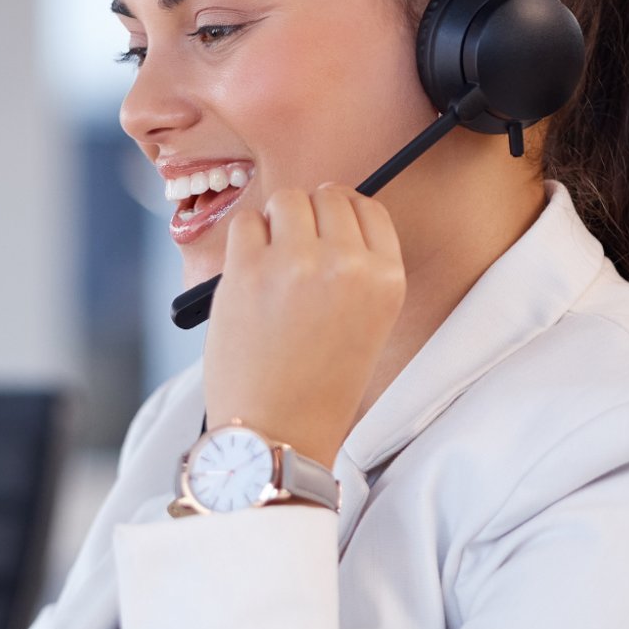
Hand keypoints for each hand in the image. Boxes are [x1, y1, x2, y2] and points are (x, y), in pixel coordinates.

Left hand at [202, 183, 404, 469]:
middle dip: (305, 217)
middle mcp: (347, 263)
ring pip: (285, 200)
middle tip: (290, 252)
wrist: (277, 432)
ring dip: (274, 223)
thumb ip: (355, 271)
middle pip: (325, 197)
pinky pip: (245, 222)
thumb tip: (325, 220)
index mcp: (386, 278)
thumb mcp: (367, 325)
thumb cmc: (316, 388)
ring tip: (269, 263)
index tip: (323, 229)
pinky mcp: (248, 269)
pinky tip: (246, 274)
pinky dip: (243, 240)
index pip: (368, 208)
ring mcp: (296, 262)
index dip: (340, 213)